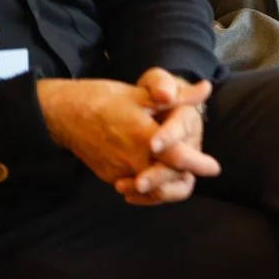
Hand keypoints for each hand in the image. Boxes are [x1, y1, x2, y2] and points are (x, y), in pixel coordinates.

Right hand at [37, 73, 218, 206]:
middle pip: (168, 180)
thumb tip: (206, 89)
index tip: (214, 167)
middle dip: (186, 177)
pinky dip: (148, 185)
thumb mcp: (141, 93)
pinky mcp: (110, 177)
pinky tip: (155, 174)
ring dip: (168, 183)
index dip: (199, 164)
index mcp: (143, 136)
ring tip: (181, 173)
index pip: (178, 157)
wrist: (64, 114)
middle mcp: (132, 159)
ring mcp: (119, 171)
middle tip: (199, 169)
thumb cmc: (104, 98)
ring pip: (152, 190)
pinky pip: (135, 188)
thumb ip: (177, 97)